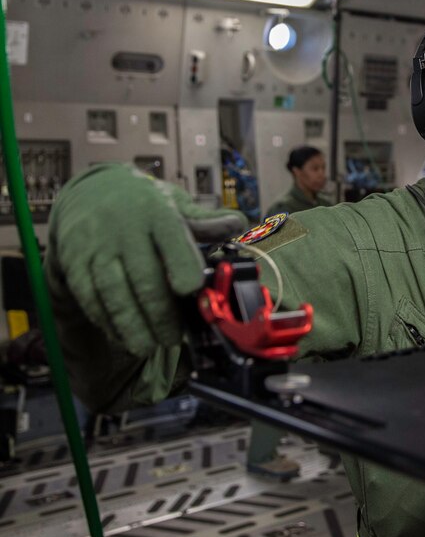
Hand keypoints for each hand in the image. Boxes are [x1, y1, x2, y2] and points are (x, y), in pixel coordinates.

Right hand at [47, 164, 247, 355]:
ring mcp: (97, 246)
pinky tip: (122, 335)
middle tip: (173, 338)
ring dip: (131, 324)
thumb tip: (238, 224)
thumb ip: (204, 221)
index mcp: (157, 212)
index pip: (171, 238)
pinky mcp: (75, 262)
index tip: (190, 289)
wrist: (89, 191)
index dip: (181, 264)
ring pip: (113, 291)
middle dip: (159, 312)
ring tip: (148, 346)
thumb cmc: (142, 204)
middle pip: (143, 275)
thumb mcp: (175, 203)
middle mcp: (124, 229)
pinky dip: (106, 320)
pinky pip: (89, 296)